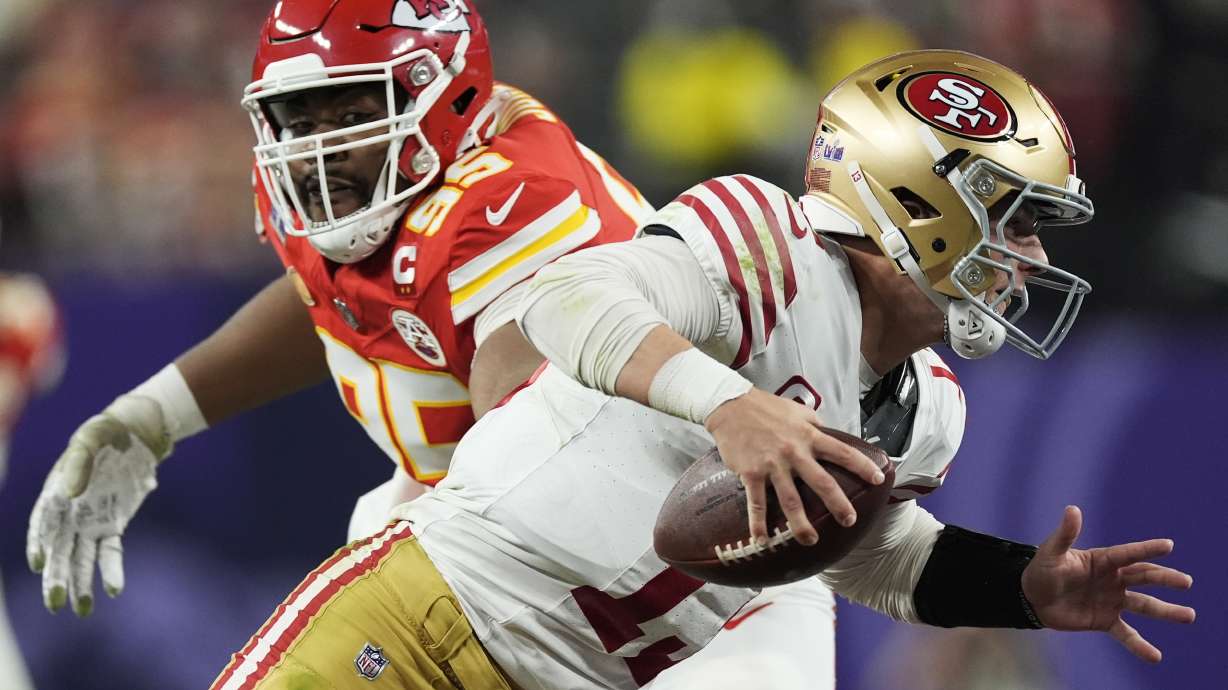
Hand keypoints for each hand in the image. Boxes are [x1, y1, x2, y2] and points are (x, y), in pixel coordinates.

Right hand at [27, 395, 171, 616]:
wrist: (134, 435)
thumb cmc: (104, 434)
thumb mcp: (90, 439)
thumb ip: (78, 463)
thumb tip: (69, 494)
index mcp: (55, 494)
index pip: (43, 524)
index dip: (39, 543)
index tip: (39, 563)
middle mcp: (69, 514)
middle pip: (59, 550)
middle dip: (56, 577)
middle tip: (54, 603)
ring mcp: (90, 522)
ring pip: (81, 558)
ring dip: (80, 583)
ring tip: (81, 610)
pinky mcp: (112, 526)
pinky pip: (110, 552)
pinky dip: (111, 570)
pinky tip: (113, 590)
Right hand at [704, 388, 884, 546]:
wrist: (730, 406)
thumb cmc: (765, 407)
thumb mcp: (797, 410)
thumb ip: (814, 425)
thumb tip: (829, 433)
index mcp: (808, 436)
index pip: (842, 452)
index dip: (861, 466)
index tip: (877, 479)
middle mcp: (793, 452)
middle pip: (821, 482)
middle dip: (838, 504)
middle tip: (849, 521)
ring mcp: (772, 465)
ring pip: (790, 500)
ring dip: (801, 524)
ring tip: (811, 540)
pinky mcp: (751, 473)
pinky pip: (756, 503)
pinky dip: (759, 524)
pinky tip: (762, 540)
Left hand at [1021, 505, 1195, 662]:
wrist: (1031, 599)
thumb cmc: (1041, 570)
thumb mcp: (1052, 552)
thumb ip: (1065, 534)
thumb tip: (1072, 509)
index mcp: (1103, 560)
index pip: (1129, 553)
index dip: (1147, 548)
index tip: (1168, 544)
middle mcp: (1113, 579)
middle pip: (1144, 577)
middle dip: (1165, 578)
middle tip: (1186, 581)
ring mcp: (1112, 601)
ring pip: (1144, 606)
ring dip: (1166, 611)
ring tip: (1189, 615)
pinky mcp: (1105, 621)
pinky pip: (1126, 634)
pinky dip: (1140, 645)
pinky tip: (1155, 656)